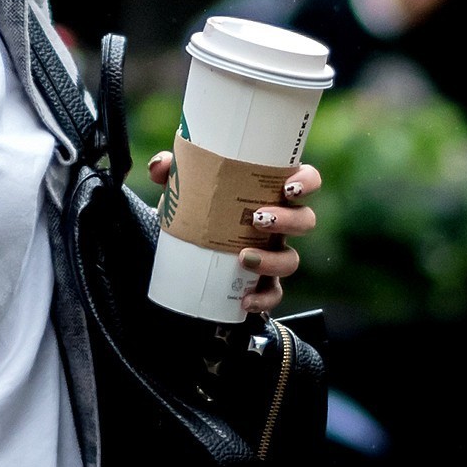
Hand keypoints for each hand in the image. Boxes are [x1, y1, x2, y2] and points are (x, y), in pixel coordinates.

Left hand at [147, 154, 321, 314]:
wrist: (189, 255)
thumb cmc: (199, 211)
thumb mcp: (186, 188)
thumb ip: (173, 171)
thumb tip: (159, 166)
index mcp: (270, 194)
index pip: (306, 181)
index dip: (307, 181)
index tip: (288, 186)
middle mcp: (279, 225)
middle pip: (305, 221)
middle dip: (289, 220)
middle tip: (257, 219)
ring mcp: (274, 254)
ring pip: (292, 259)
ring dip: (274, 259)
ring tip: (244, 257)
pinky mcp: (263, 283)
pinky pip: (274, 294)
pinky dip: (263, 299)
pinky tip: (245, 300)